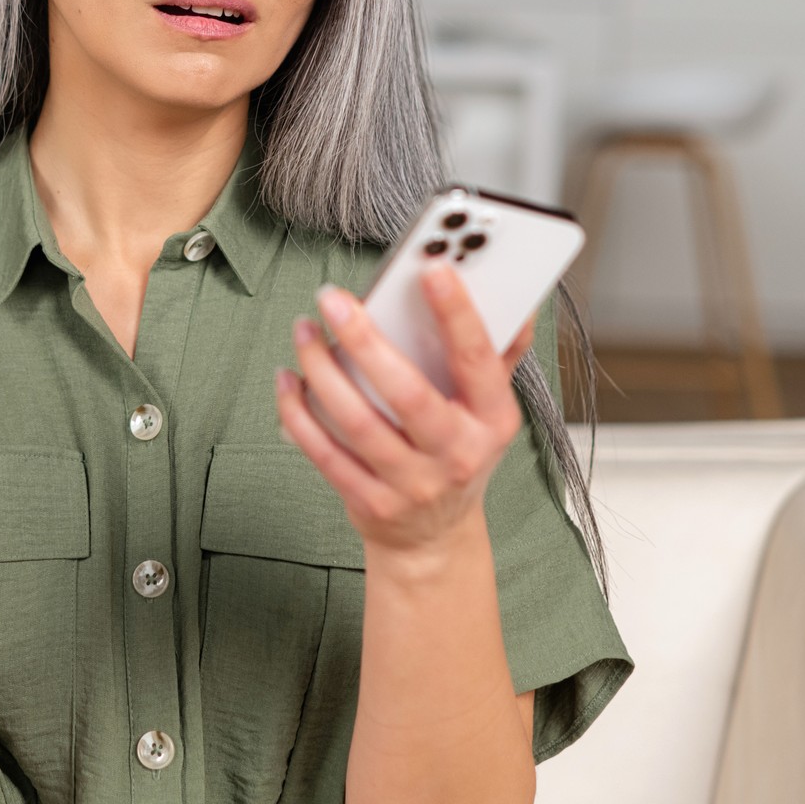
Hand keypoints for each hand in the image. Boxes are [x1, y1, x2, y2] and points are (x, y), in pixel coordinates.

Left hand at [275, 262, 532, 557]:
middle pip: (407, 393)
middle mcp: (456, 454)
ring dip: (322, 371)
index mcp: (492, 420)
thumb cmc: (458, 452)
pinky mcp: (369, 502)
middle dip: (365, 341)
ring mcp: (411, 484)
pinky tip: (288, 379)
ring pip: (357, 422)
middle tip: (334, 299)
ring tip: (304, 330)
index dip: (458, 314)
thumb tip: (516, 298)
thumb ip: (499, 352)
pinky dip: (298, 413)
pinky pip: (324, 453)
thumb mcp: (490, 408)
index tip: (432, 269)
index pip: (478, 361)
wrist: (434, 536)